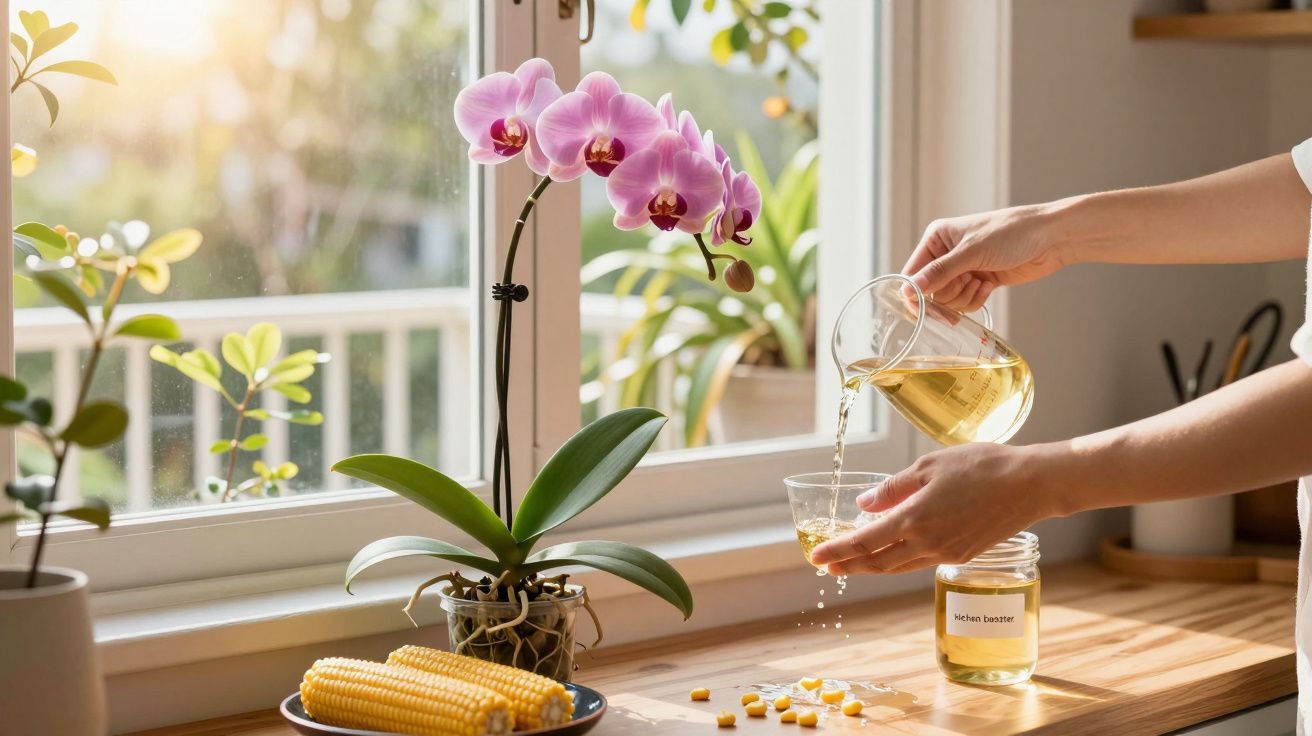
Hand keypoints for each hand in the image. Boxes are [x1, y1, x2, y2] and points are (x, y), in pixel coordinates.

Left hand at [809, 444, 1063, 574]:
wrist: (1031, 485)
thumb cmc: (982, 466)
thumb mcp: (929, 467)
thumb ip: (893, 488)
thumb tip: (864, 505)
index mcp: (914, 520)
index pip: (864, 541)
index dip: (837, 550)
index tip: (815, 556)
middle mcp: (927, 543)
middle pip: (877, 562)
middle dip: (849, 565)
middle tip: (826, 566)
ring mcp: (946, 552)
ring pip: (898, 566)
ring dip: (872, 566)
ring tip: (851, 564)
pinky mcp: (962, 554)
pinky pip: (919, 562)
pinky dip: (898, 560)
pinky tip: (890, 553)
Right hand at [903, 204, 1070, 311]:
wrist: (1050, 239)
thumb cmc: (1012, 233)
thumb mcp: (972, 252)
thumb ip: (939, 273)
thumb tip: (909, 290)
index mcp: (937, 239)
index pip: (912, 273)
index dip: (917, 293)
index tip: (927, 308)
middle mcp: (946, 254)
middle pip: (930, 292)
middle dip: (950, 293)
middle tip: (969, 280)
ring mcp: (963, 269)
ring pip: (948, 300)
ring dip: (965, 297)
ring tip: (982, 281)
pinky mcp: (978, 282)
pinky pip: (965, 303)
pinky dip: (976, 299)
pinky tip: (990, 285)